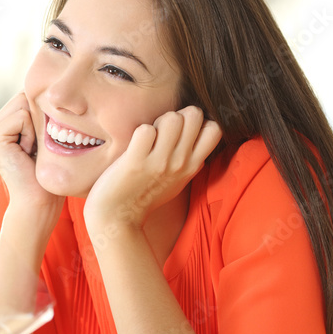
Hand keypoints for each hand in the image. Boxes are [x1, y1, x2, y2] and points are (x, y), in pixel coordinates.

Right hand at [0, 92, 62, 213]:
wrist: (38, 201)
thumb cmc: (48, 172)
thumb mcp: (46, 135)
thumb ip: (41, 112)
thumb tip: (53, 87)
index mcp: (4, 122)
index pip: (28, 95)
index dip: (43, 114)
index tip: (41, 143)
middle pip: (25, 96)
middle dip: (38, 119)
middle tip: (36, 148)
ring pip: (24, 103)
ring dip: (36, 127)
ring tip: (31, 150)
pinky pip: (21, 116)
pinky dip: (31, 134)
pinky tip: (26, 153)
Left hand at [84, 106, 221, 228]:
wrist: (117, 218)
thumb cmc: (144, 196)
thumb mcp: (177, 181)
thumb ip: (191, 161)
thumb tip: (201, 137)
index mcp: (192, 166)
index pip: (215, 129)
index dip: (197, 122)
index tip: (180, 132)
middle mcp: (180, 164)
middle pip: (194, 114)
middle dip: (177, 114)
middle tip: (161, 132)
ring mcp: (159, 163)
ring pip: (172, 118)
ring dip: (158, 122)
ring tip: (148, 138)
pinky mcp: (136, 163)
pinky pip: (146, 130)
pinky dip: (138, 132)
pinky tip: (134, 146)